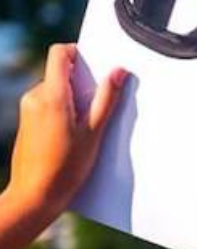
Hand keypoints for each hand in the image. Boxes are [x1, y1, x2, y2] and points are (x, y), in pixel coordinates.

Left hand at [5, 43, 127, 223]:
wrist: (34, 196)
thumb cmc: (65, 168)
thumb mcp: (94, 132)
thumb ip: (107, 98)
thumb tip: (118, 72)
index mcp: (52, 95)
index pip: (61, 53)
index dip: (79, 52)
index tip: (96, 65)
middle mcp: (34, 97)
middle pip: (60, 72)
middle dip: (81, 83)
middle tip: (98, 106)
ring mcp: (28, 109)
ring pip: (55, 89)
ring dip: (73, 99)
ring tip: (87, 126)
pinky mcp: (27, 121)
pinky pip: (47, 104)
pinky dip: (63, 111)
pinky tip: (73, 135)